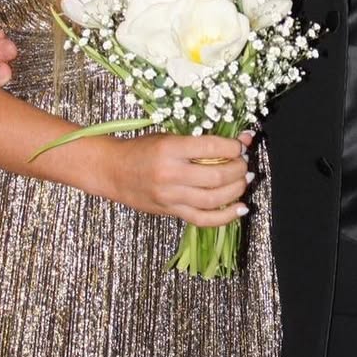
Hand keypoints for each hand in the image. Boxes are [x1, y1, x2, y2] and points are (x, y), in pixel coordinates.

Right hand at [102, 131, 252, 227]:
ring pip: (213, 199)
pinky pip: (203, 219)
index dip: (233, 147)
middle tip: (244, 163)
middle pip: (216, 176)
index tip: (240, 145)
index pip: (211, 148)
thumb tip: (244, 138)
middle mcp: (170, 174)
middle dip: (238, 169)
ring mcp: (170, 197)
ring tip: (243, 180)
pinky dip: (226, 216)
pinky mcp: (170, 212)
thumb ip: (204, 140)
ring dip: (236, 190)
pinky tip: (240, 208)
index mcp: (169, 149)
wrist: (112, 171)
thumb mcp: (170, 136)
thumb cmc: (141, 149)